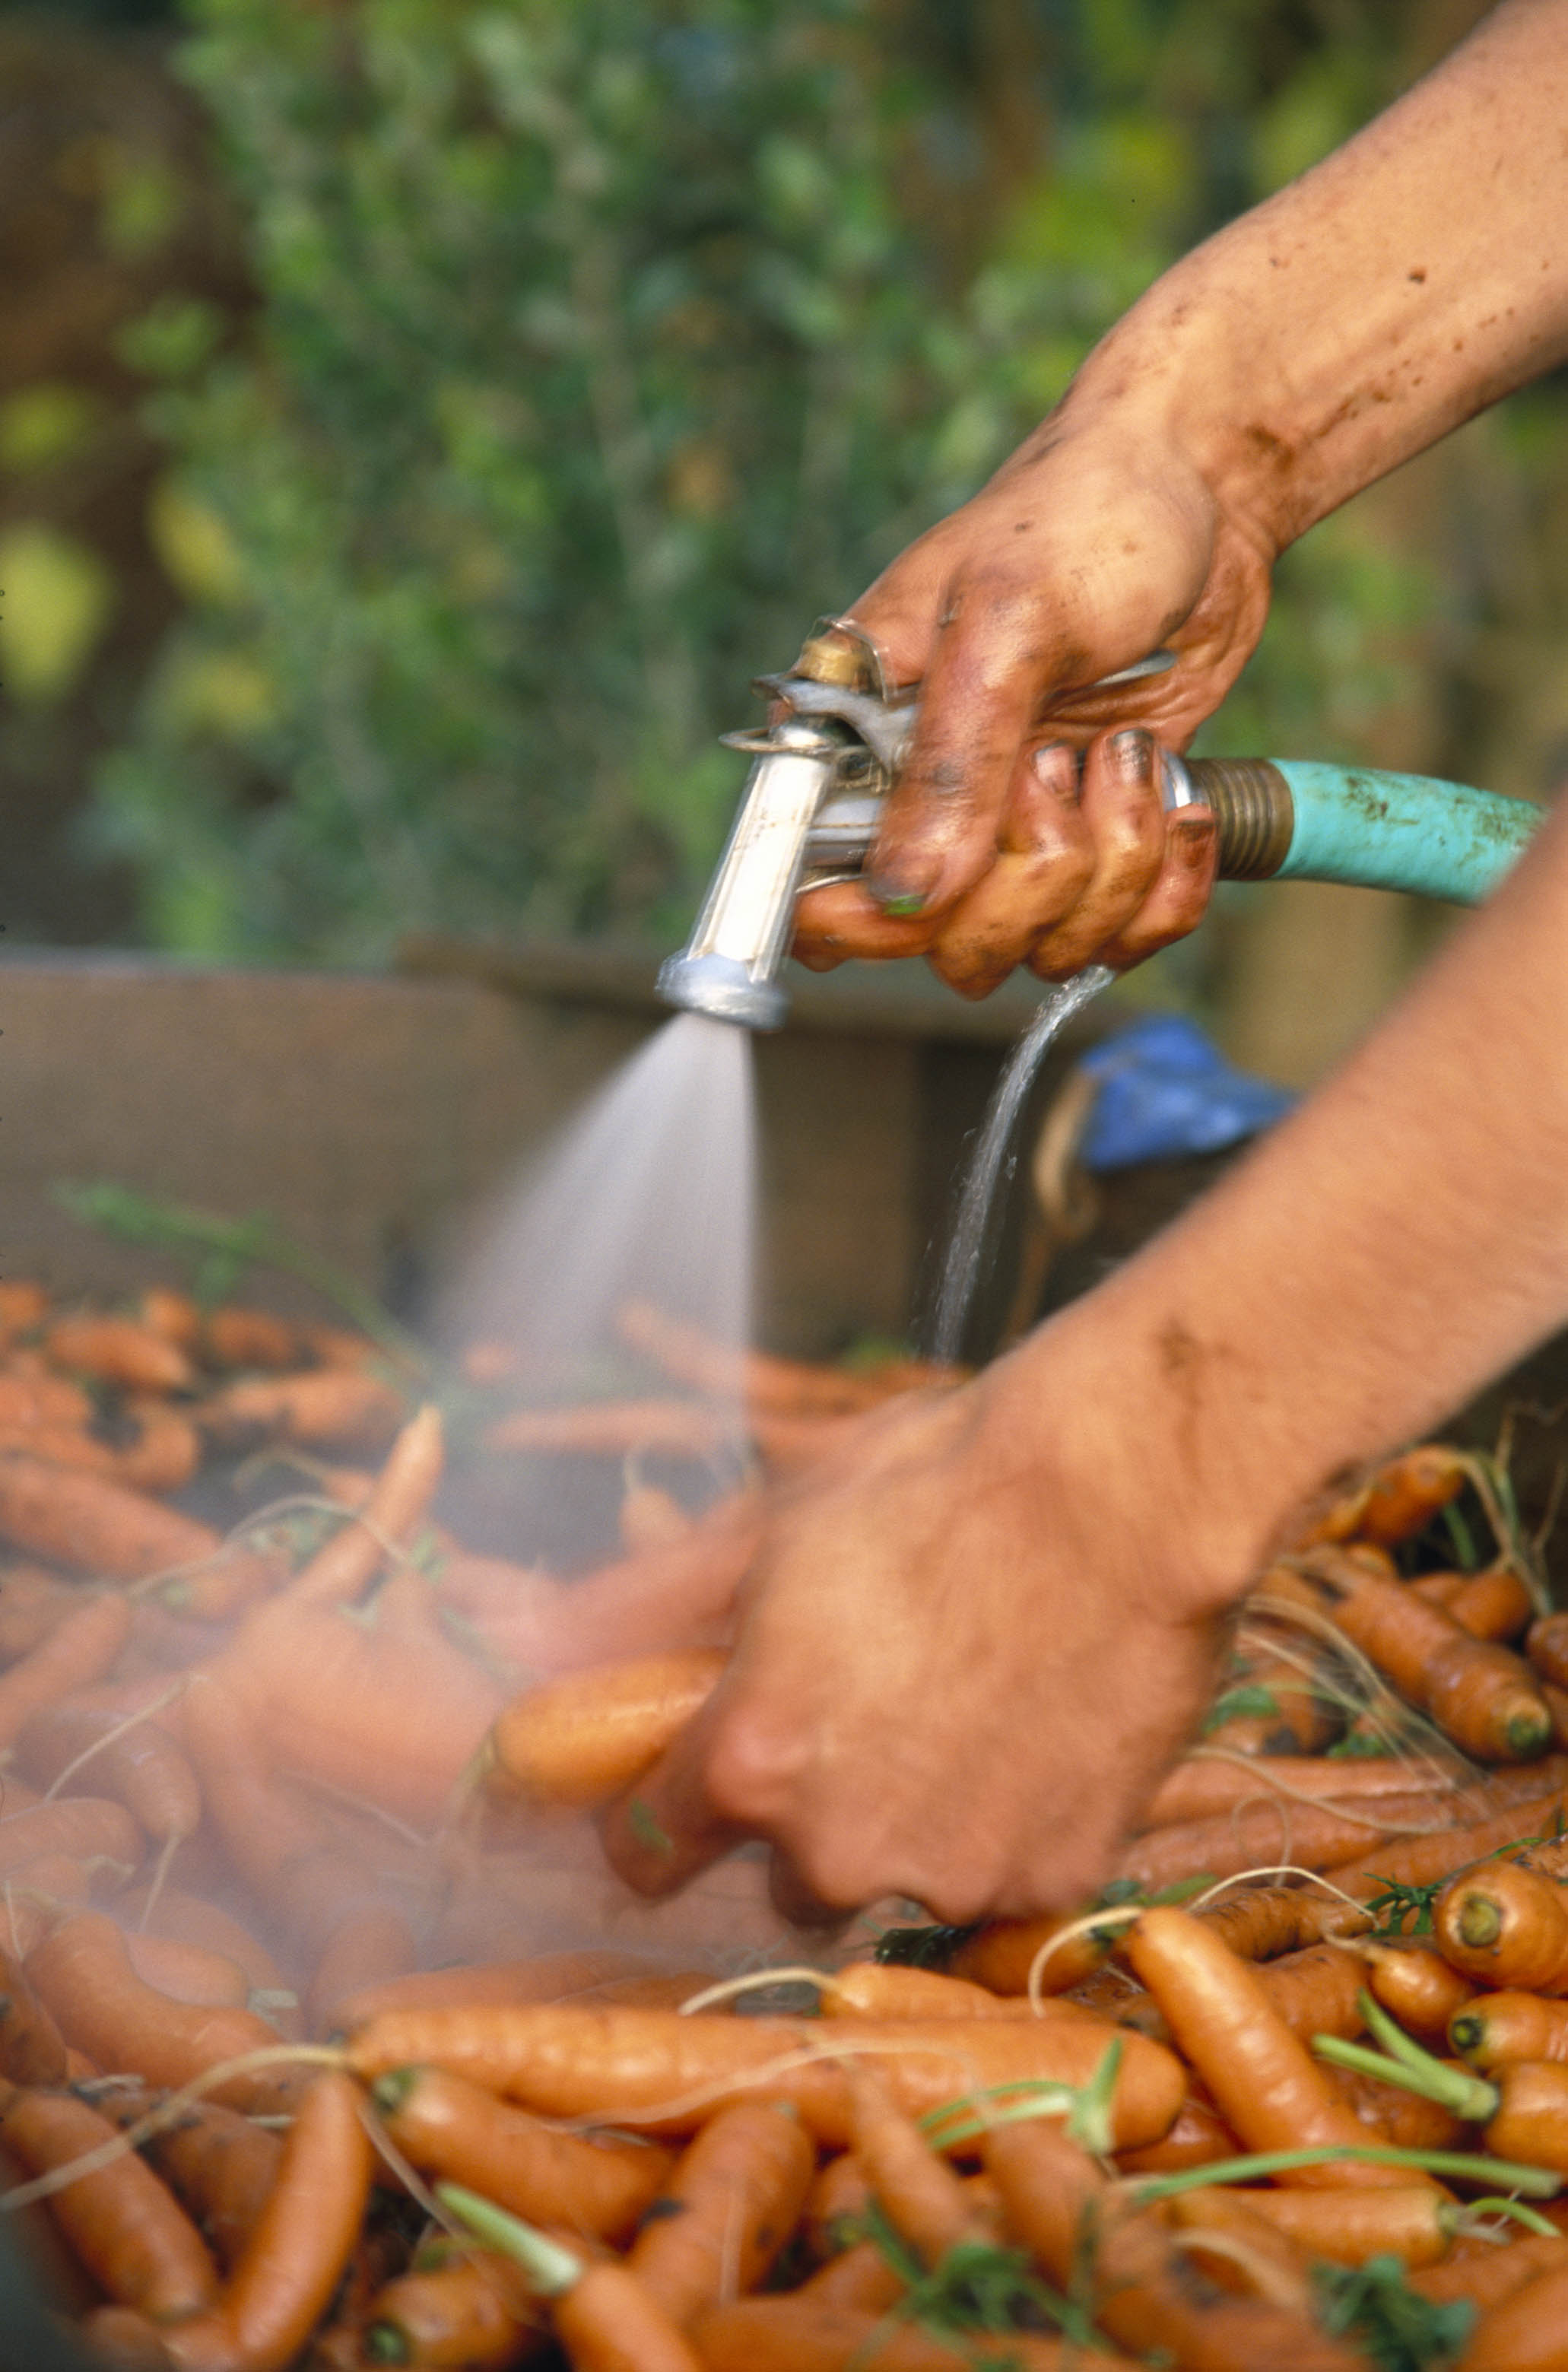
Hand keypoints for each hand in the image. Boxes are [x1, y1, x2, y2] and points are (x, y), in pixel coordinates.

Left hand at [601, 1320, 1241, 1925]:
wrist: (1118, 1488)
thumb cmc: (933, 1483)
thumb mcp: (769, 1524)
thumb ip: (644, 1606)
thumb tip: (530, 1640)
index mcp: (750, 1762)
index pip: (648, 1852)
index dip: (664, 1813)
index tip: (694, 1785)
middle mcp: (838, 1846)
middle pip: (788, 1879)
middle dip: (812, 1818)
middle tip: (872, 1713)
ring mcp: (952, 1873)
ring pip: (902, 1879)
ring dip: (916, 1824)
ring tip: (971, 1709)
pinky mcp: (1053, 1880)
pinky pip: (1007, 1879)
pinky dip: (1014, 1826)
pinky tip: (1039, 1732)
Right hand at [792, 407, 1272, 995]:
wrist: (1204, 492)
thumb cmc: (1084, 521)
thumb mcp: (1010, 623)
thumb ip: (953, 764)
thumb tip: (905, 893)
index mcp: (857, 747)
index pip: (819, 894)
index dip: (870, 923)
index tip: (933, 898)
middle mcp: (927, 810)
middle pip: (945, 945)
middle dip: (1029, 880)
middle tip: (1060, 767)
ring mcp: (1015, 837)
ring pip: (1041, 950)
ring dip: (1114, 869)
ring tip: (1128, 755)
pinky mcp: (1098, 849)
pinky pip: (1121, 942)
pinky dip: (1167, 888)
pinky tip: (1178, 801)